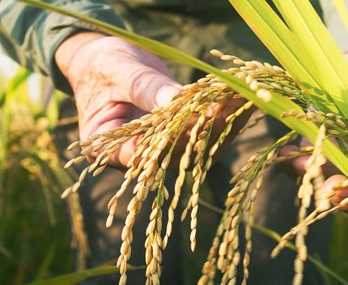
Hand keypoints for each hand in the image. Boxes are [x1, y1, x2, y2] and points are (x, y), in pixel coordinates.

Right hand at [55, 32, 248, 167]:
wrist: (104, 63)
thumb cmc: (101, 66)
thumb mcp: (117, 70)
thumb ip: (143, 88)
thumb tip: (175, 101)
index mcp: (108, 148)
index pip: (141, 154)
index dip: (170, 140)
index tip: (197, 119)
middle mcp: (136, 158)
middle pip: (174, 152)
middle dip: (206, 128)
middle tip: (232, 104)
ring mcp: (160, 150)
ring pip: (195, 147)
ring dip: (223, 123)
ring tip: (245, 97)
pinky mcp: (179, 138)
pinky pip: (203, 132)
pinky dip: (223, 115)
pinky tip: (241, 97)